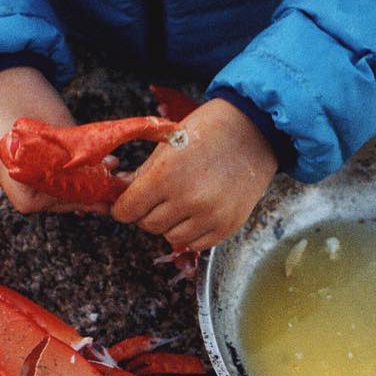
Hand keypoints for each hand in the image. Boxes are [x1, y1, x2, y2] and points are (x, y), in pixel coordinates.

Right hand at [0, 67, 103, 212]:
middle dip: (69, 197)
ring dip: (64, 188)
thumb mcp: (58, 121)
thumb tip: (106, 168)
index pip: (29, 201)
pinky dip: (52, 177)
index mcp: (3, 158)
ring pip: (33, 190)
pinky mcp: (2, 159)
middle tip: (100, 194)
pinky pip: (28, 177)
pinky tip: (74, 172)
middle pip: (33, 200)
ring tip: (94, 181)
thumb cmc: (30, 90)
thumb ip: (75, 149)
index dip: (61, 202)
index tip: (88, 195)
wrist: (3, 68)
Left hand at [111, 99, 277, 249]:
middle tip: (158, 198)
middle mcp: (188, 199)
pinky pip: (195, 244)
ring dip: (170, 224)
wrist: (255, 132)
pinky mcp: (227, 226)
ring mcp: (209, 216)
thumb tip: (121, 196)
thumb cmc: (209, 131)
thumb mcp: (167, 145)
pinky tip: (197, 212)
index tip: (127, 204)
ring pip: (170, 237)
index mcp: (166, 175)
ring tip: (181, 203)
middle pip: (148, 225)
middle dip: (147, 213)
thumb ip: (143, 175)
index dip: (124, 207)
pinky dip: (191, 232)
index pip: (128, 210)